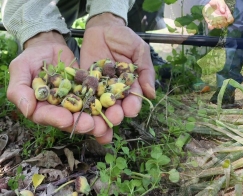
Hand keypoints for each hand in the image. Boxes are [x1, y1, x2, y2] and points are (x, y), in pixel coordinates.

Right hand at [6, 31, 104, 141]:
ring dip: (99, 121)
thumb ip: (19, 89)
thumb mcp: (20, 69)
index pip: (47, 116)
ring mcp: (77, 103)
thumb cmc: (31, 58)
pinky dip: (109, 106)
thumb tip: (27, 109)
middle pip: (71, 120)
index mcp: (41, 108)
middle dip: (83, 124)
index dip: (56, 119)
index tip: (67, 119)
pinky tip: (119, 110)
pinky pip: (100, 101)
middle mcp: (60, 110)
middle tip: (94, 125)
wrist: (50, 46)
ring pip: (88, 115)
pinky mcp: (90, 94)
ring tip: (109, 122)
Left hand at [80, 13, 155, 142]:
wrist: (104, 26)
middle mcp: (115, 89)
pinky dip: (82, 104)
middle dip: (115, 114)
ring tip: (98, 124)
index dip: (132, 105)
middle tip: (114, 118)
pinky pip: (83, 93)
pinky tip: (81, 113)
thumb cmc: (125, 37)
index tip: (131, 110)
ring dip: (99, 116)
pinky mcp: (85, 81)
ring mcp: (99, 87)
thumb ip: (145, 71)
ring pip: (99, 105)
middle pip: (116, 106)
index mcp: (131, 84)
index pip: (133, 98)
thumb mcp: (139, 50)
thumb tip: (151, 94)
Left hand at [202, 0, 233, 28]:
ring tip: (214, 24)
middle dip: (222, 24)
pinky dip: (211, 27)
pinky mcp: (211, 22)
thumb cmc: (217, 2)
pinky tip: (210, 25)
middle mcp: (222, 19)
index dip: (229, 20)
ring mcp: (217, 21)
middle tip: (219, 21)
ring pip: (218, 27)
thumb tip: (223, 11)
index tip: (226, 20)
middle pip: (224, 25)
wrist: (209, 3)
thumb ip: (222, 5)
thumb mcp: (220, 1)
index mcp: (227, 14)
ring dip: (216, 26)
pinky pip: (211, 26)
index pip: (230, 19)